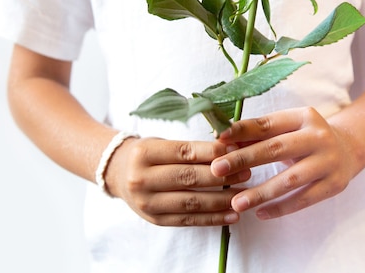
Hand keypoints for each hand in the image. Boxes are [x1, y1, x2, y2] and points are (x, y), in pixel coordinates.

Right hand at [105, 137, 250, 226]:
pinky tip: (232, 215)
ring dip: (222, 199)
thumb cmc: (147, 154)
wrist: (118, 174)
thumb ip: (190, 147)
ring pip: (192, 202)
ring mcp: (147, 202)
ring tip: (244, 194)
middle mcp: (142, 179)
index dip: (212, 153)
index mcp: (144, 153)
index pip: (184, 152)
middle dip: (222, 175)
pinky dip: (213, 219)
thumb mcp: (162, 143)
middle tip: (246, 171)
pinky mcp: (155, 219)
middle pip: (189, 178)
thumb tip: (229, 148)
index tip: (236, 151)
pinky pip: (189, 220)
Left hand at [210, 107, 359, 219]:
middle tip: (217, 170)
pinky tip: (260, 213)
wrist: (350, 149)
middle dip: (243, 159)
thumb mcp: (287, 129)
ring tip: (236, 202)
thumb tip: (222, 142)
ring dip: (260, 192)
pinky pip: (303, 200)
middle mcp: (318, 136)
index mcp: (304, 116)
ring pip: (289, 180)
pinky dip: (280, 208)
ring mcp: (328, 161)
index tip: (217, 140)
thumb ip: (257, 134)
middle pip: (276, 149)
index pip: (268, 124)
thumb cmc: (306, 138)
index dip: (242, 131)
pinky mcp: (334, 185)